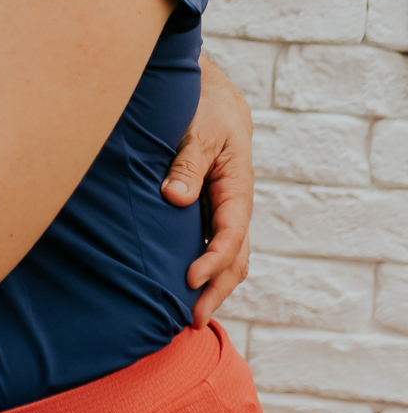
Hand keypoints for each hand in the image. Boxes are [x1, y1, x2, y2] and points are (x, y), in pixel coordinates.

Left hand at [162, 55, 252, 327]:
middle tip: (190, 319)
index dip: (212, 260)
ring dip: (212, 287)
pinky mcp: (207, 209)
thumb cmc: (206, 108)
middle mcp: (234, 205)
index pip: (230, 234)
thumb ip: (187, 163)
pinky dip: (202, 268)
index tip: (189, 280)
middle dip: (216, 290)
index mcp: (237, 187)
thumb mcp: (199, 130)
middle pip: (234, 257)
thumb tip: (175, 198)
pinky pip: (210, 244)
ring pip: (226, 257)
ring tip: (187, 317)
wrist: (212, 94)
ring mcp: (222, 210)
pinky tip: (179, 286)